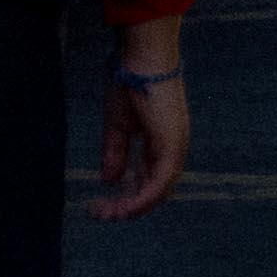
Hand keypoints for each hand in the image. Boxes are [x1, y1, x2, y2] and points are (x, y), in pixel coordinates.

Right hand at [96, 17, 189, 220]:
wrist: (141, 60)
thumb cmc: (130, 84)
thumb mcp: (118, 125)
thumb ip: (115, 153)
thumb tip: (110, 180)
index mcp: (162, 141)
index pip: (149, 177)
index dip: (128, 193)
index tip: (101, 202)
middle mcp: (173, 147)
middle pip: (156, 188)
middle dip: (129, 205)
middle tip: (102, 214)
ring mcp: (176, 147)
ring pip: (159, 190)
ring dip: (134, 207)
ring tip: (108, 215)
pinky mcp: (173, 145)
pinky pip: (161, 182)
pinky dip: (144, 198)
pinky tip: (124, 208)